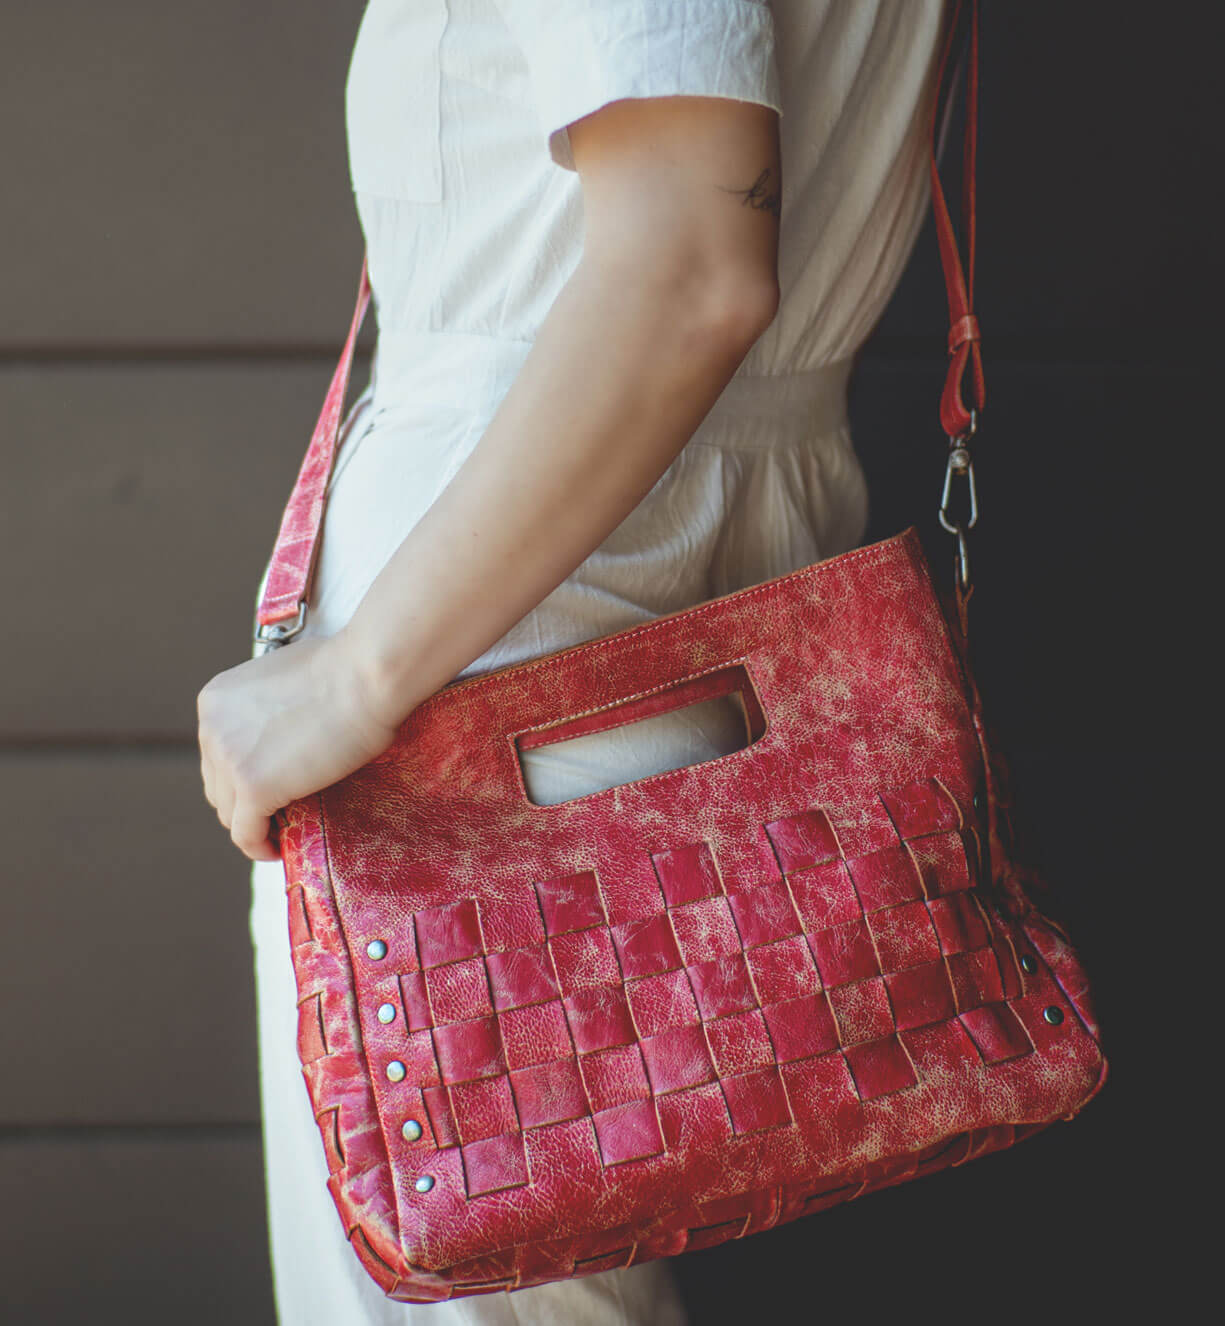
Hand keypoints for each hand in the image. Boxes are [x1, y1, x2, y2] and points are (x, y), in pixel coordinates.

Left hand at [197, 633, 402, 861]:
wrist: (366, 675)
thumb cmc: (346, 668)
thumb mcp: (285, 678)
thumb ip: (269, 707)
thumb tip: (283, 729)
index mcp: (217, 700)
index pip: (216, 754)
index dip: (241, 775)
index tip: (268, 786)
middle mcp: (211, 728)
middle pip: (218, 785)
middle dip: (244, 801)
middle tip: (278, 811)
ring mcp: (229, 759)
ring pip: (229, 813)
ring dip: (254, 824)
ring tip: (281, 830)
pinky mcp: (253, 787)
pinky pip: (246, 834)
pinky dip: (259, 847)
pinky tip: (277, 849)